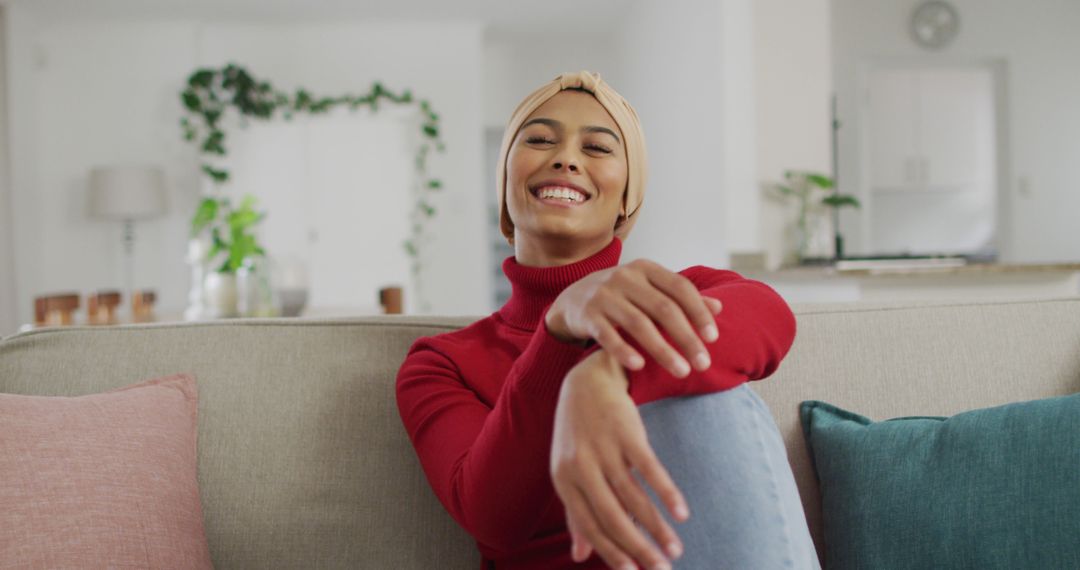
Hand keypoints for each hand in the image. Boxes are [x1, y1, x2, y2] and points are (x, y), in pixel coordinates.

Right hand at [545, 259, 722, 377]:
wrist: (572, 298)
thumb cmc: (621, 295)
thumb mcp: (649, 288)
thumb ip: (680, 297)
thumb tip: (719, 307)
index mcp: (645, 269)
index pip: (680, 288)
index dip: (699, 312)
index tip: (713, 337)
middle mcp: (624, 278)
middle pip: (663, 309)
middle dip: (686, 337)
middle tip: (703, 363)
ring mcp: (603, 295)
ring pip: (638, 324)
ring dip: (662, 350)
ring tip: (681, 371)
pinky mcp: (586, 315)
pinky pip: (607, 335)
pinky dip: (623, 350)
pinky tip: (640, 367)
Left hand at [551, 350, 688, 569]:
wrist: (586, 382)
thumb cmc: (579, 436)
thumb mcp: (569, 472)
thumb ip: (576, 514)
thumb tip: (579, 557)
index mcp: (563, 481)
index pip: (589, 525)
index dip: (611, 552)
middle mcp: (580, 467)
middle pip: (612, 517)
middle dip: (639, 548)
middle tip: (661, 569)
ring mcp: (604, 449)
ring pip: (634, 497)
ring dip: (657, 527)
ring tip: (676, 549)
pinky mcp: (627, 432)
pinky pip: (650, 469)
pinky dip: (667, 493)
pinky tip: (682, 513)